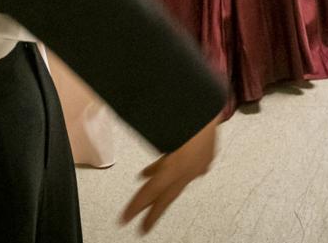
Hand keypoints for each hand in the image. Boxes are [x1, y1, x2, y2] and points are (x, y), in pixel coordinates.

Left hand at [121, 112, 221, 233]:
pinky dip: (172, 171)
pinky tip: (166, 166)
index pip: (152, 190)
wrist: (211, 98)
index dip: (137, 206)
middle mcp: (191, 166)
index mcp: (178, 164)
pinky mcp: (207, 151)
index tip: (125, 219)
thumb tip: (117, 140)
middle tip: (142, 229)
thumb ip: (136, 131)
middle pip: (167, 195)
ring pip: (177, 180)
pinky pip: (186, 168)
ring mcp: (200, 160)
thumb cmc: (188, 104)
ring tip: (145, 194)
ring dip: (161, 189)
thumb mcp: (156, 119)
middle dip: (153, 212)